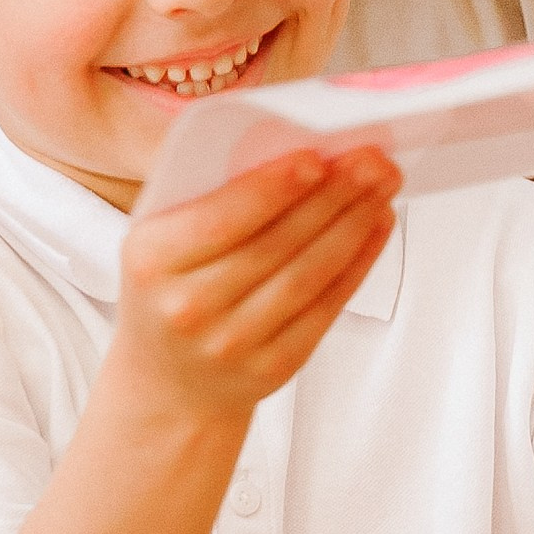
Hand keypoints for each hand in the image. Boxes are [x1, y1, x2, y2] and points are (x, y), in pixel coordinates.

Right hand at [112, 144, 398, 423]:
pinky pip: (325, 309)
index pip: (220, 219)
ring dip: (352, 224)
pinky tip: (375, 226)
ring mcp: (232, 343)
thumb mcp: (163, 240)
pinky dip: (357, 263)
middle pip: (275, 245)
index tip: (315, 157)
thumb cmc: (171, 287)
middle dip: (330, 197)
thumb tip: (294, 153)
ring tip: (382, 185)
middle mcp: (188, 307)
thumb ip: (209, 198)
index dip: (272, 189)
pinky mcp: (274, 367)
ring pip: (307, 276)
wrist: (167, 380)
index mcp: (152, 261)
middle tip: (370, 160)